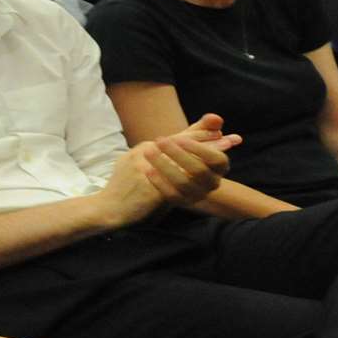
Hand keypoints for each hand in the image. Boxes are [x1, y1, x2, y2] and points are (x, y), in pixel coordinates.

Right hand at [97, 113, 238, 224]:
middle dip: (207, 141)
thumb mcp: (136, 163)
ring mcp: (146, 170)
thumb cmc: (124, 187)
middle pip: (181, 145)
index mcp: (144, 148)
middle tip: (230, 138)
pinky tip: (209, 176)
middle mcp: (144, 155)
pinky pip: (175, 183)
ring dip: (206, 157)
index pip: (175, 138)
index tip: (220, 129)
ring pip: (183, 162)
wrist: (107, 208)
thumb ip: (156, 154)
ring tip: (225, 154)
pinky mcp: (149, 189)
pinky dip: (193, 179)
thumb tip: (180, 145)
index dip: (198, 133)